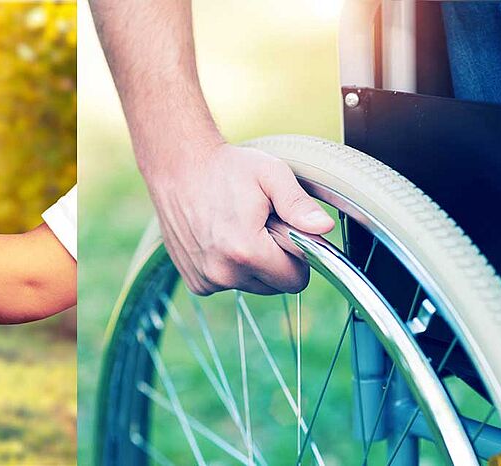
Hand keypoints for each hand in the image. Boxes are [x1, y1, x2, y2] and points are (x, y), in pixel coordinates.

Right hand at [142, 142, 333, 294]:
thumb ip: (299, 205)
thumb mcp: (271, 175)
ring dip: (252, 264)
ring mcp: (206, 279)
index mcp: (247, 251)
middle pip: (274, 286)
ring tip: (237, 229)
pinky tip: (218, 238)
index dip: (297, 255)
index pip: (296, 280)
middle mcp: (224, 273)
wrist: (176, 167)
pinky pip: (227, 284)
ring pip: (251, 285)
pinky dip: (229, 267)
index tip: (283, 230)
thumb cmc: (226, 168)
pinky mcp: (194, 281)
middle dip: (275, 261)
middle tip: (259, 226)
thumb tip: (324, 228)